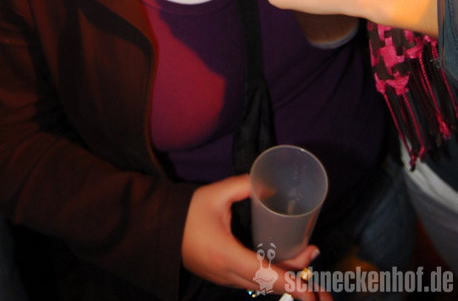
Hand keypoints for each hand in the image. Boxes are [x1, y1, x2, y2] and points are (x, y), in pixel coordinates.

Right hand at [182, 175, 329, 299]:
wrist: (159, 229)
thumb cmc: (187, 212)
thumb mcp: (216, 194)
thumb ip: (243, 186)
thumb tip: (268, 182)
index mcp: (226, 254)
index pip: (264, 273)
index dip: (289, 283)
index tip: (309, 290)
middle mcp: (226, 274)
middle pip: (267, 283)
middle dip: (294, 276)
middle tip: (313, 253)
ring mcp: (223, 279)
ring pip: (259, 285)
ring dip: (282, 277)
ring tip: (302, 255)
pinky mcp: (221, 277)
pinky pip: (250, 281)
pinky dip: (268, 276)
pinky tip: (280, 262)